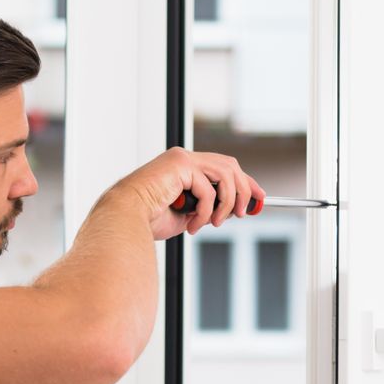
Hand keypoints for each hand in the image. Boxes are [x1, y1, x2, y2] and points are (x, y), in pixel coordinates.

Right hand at [120, 146, 264, 240]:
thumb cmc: (147, 220)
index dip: (245, 183)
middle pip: (230, 166)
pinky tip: (193, 225)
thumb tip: (231, 211)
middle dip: (245, 190)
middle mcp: (183, 158)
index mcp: (183, 167)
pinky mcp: (180, 164)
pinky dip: (206, 211)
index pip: (223, 168)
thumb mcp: (187, 215)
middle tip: (244, 213)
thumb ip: (207, 208)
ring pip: (226, 174)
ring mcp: (182, 159)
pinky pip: (208, 188)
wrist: (124, 219)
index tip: (259, 199)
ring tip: (215, 222)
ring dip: (227, 203)